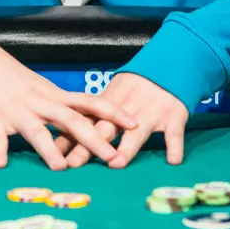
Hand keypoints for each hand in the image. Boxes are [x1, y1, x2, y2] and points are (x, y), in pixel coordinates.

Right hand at [0, 22, 137, 169]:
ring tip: (60, 167)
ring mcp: (17, 111)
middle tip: (111, 156)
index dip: (113, 112)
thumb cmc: (13, 79)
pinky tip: (1, 165)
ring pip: (36, 130)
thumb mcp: (41, 90)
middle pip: (71, 120)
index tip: (134, 123)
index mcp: (54, 96)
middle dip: (93, 139)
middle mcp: (40, 103)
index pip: (90, 102)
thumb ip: (60, 109)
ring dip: (49, 148)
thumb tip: (85, 129)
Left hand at [54, 72, 188, 167]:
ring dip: (126, 147)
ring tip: (116, 163)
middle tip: (73, 162)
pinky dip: (175, 146)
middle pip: (106, 128)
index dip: (70, 136)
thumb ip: (94, 114)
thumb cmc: (138, 85)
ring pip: (137, 132)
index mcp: (111, 102)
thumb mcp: (114, 93)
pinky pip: (175, 133)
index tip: (54, 153)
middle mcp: (129, 109)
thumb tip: (63, 133)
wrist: (170, 64)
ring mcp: (152, 113)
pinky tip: (173, 161)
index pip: (86, 121)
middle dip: (88, 146)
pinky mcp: (174, 116)